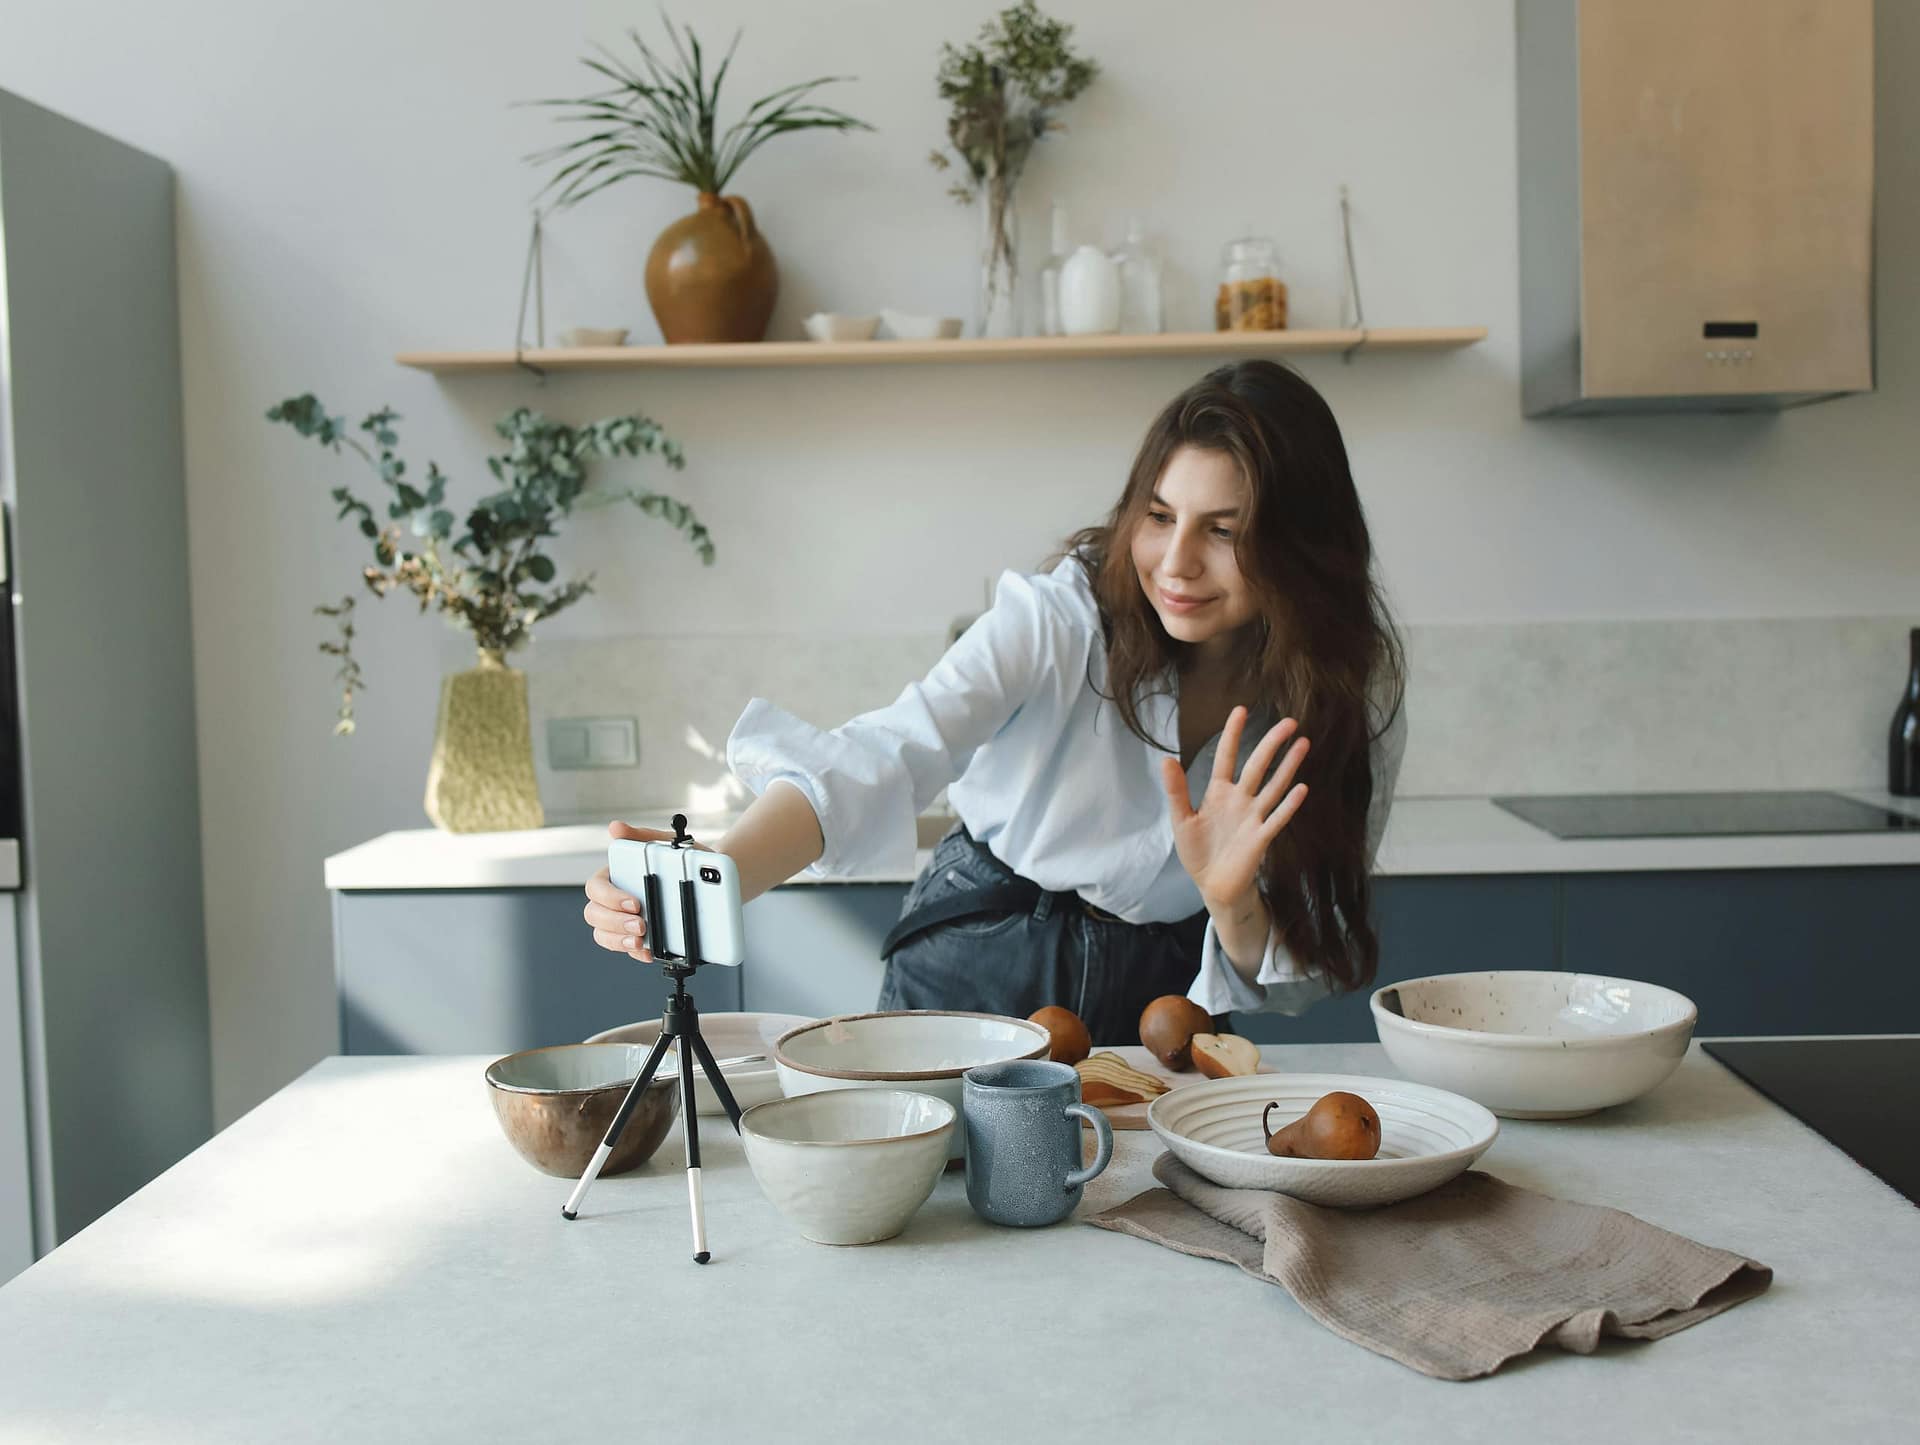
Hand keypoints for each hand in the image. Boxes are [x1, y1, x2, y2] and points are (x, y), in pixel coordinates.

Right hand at [581, 820, 711, 961]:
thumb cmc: (683, 859)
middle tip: (640, 924)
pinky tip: (648, 952)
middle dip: (615, 922)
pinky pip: (626, 949)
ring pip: (603, 935)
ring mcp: (622, 920)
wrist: (711, 880)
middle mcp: (613, 899)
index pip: (596, 888)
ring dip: (618, 940)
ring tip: (640, 941)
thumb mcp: (666, 843)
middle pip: (594, 914)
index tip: (634, 902)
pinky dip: (635, 952)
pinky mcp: (637, 936)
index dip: (610, 897)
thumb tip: (616, 828)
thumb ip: (641, 836)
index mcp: (614, 875)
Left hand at [1161, 706, 1309, 909]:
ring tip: (1303, 743)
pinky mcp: (1261, 838)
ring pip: (1274, 786)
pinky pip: (1277, 818)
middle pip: (1258, 766)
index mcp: (1218, 792)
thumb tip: (1166, 759)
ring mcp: (1253, 817)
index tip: (1241, 710)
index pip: (1226, 756)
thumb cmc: (1198, 850)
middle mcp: (1240, 799)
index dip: (1233, 734)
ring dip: (1288, 766)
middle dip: (1271, 743)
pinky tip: (1301, 788)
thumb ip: (1177, 791)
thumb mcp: (1181, 819)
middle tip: (1289, 721)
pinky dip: (1289, 804)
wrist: (1212, 885)